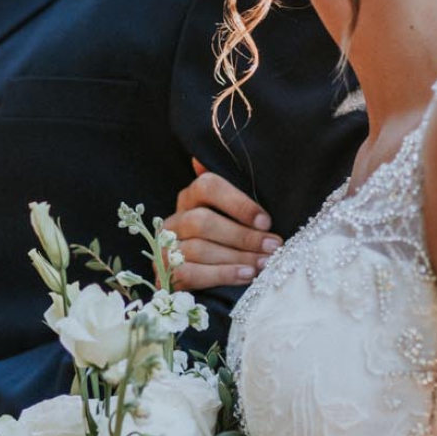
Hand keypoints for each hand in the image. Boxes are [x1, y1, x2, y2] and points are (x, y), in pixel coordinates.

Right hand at [167, 162, 280, 291]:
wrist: (197, 280)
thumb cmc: (223, 241)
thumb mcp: (229, 214)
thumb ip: (231, 192)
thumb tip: (204, 154)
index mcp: (190, 198)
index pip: (207, 186)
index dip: (237, 203)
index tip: (266, 221)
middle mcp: (174, 219)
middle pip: (202, 221)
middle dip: (242, 236)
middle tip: (272, 246)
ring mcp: (166, 247)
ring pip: (198, 248)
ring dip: (237, 257)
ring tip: (264, 263)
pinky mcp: (164, 273)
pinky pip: (191, 273)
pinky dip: (221, 275)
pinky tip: (246, 276)